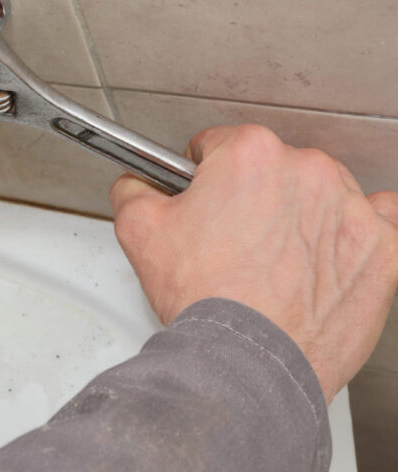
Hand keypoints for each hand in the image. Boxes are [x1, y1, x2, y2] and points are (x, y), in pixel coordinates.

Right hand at [109, 124, 397, 401]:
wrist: (250, 361)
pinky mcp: (382, 247)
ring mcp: (351, 207)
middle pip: (273, 168)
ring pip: (321, 194)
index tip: (204, 203)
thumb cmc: (207, 299)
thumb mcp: (139, 233)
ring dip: (299, 216)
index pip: (220, 145)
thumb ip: (134, 190)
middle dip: (253, 197)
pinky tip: (324, 256)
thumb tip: (136, 184)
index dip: (204, 177)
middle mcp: (307, 170)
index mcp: (250, 154)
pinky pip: (376, 222)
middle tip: (232, 241)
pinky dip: (351, 235)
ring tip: (273, 261)